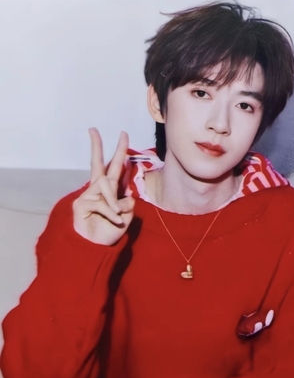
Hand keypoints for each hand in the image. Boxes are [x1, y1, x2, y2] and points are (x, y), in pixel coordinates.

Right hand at [73, 128, 134, 245]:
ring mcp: (89, 195)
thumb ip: (128, 206)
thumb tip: (128, 196)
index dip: (120, 152)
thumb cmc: (110, 231)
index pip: (115, 167)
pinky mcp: (81, 204)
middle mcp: (99, 190)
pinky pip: (102, 203)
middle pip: (100, 165)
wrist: (96, 247)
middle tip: (100, 130)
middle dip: (101, 146)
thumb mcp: (126, 218)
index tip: (123, 134)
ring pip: (106, 188)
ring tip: (116, 217)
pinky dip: (111, 213)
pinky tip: (114, 220)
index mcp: (111, 190)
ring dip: (114, 203)